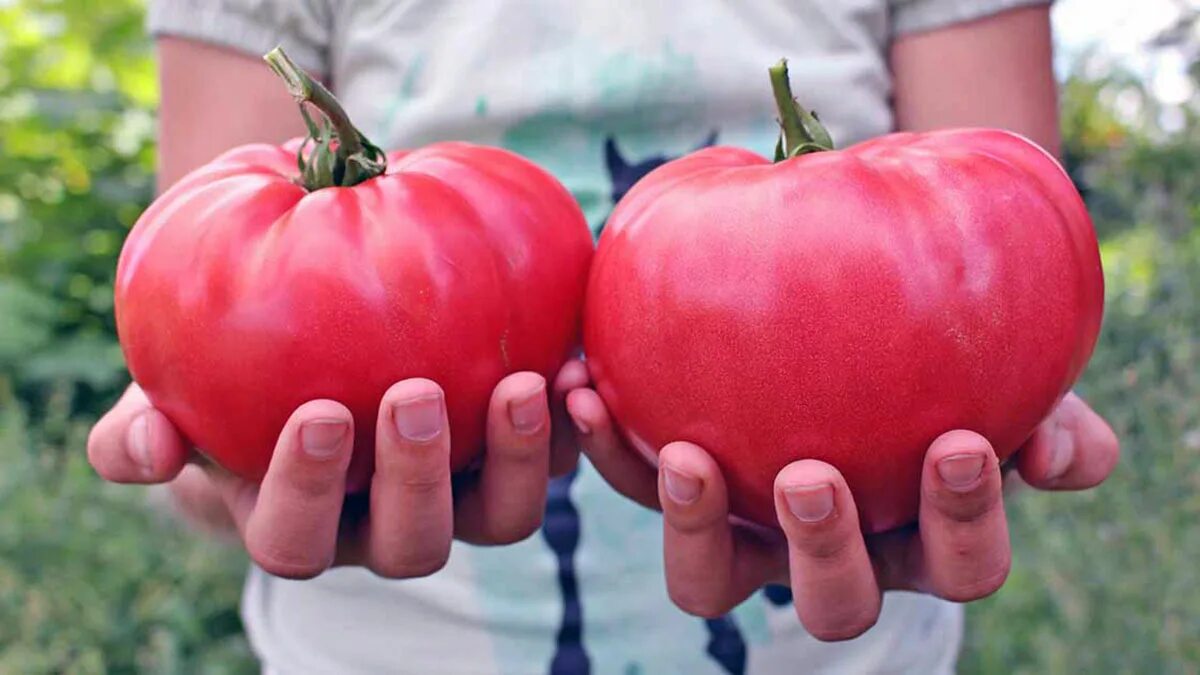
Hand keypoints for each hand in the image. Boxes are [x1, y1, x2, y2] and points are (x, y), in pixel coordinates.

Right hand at [86, 360, 588, 578]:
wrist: (301, 329)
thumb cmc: (223, 365)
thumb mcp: (165, 388)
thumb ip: (145, 425)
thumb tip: (140, 449)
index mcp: (295, 521)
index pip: (295, 538)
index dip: (306, 490)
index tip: (320, 413)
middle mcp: (381, 525)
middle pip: (411, 543)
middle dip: (416, 477)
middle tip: (418, 393)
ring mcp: (454, 497)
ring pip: (499, 518)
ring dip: (515, 460)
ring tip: (523, 383)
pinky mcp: (508, 456)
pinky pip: (551, 457)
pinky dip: (568, 421)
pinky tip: (574, 356)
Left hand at [568, 389, 1118, 640]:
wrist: (834, 303)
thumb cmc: (930, 345)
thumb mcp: (994, 364)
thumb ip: (1040, 407)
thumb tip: (1074, 455)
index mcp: (921, 537)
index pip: (961, 563)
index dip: (965, 521)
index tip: (956, 441)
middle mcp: (832, 556)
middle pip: (834, 604)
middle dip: (824, 550)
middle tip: (808, 475)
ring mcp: (748, 536)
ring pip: (713, 583)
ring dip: (696, 527)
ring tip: (682, 454)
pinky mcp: (676, 494)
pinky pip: (634, 484)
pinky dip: (609, 445)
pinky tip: (585, 382)